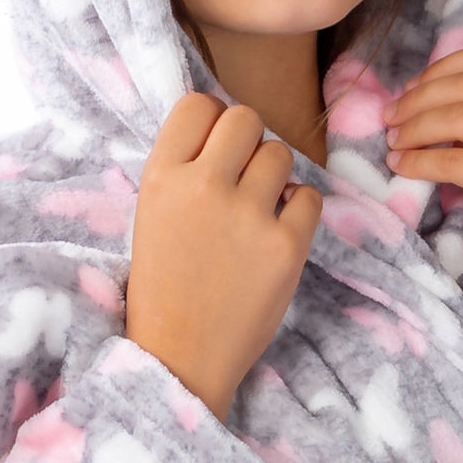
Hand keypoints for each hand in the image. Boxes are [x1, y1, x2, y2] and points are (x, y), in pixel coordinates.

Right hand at [125, 94, 322, 422]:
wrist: (181, 357)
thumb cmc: (164, 288)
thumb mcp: (152, 217)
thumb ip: (184, 172)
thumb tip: (224, 133)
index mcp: (160, 176)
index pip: (198, 105)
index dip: (213, 122)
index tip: (217, 149)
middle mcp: (202, 186)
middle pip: (245, 118)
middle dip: (248, 142)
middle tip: (243, 178)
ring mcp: (248, 215)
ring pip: (280, 154)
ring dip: (275, 176)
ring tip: (259, 209)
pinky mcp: (286, 246)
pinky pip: (310, 197)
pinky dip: (299, 210)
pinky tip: (279, 232)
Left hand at [387, 42, 462, 386]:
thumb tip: (437, 95)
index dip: (443, 67)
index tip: (414, 88)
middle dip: (419, 97)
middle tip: (390, 116)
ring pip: (458, 117)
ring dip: (414, 128)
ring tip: (393, 142)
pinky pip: (454, 160)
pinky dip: (420, 161)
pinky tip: (402, 167)